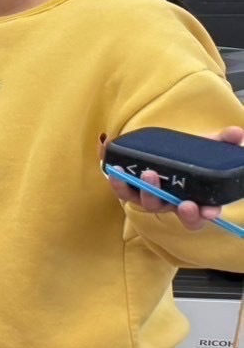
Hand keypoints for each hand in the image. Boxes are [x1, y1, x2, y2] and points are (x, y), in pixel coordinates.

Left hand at [108, 126, 242, 229]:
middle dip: (179, 209)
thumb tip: (236, 133)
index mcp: (194, 199)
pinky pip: (124, 190)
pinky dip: (118, 181)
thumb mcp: (208, 147)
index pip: (201, 215)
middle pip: (174, 212)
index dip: (204, 215)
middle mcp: (172, 202)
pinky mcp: (132, 189)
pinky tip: (115, 169)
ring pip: (148, 203)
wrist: (162, 149)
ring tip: (148, 174)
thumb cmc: (189, 155)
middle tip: (183, 202)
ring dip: (148, 192)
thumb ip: (222, 141)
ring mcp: (152, 197)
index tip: (208, 211)